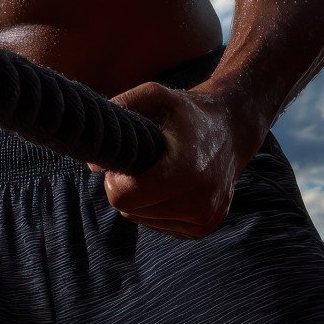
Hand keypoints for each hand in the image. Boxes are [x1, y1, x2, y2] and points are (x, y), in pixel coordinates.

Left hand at [88, 82, 253, 238]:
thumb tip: (91, 163)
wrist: (232, 129)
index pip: (125, 197)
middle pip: (130, 210)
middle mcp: (200, 202)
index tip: (123, 161)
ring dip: (140, 198)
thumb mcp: (154, 95)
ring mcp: (205, 219)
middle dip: (126, 187)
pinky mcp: (205, 227)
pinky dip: (154, 207)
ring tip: (157, 171)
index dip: (114, 180)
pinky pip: (158, 225)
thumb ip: (119, 112)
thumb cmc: (187, 111)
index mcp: (186, 171)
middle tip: (139, 164)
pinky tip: (169, 185)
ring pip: (142, 219)